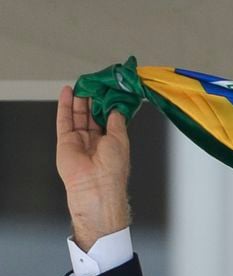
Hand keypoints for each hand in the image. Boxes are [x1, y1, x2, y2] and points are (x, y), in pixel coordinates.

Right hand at [56, 84, 130, 250]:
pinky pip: (64, 119)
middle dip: (93, 100)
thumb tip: (116, 109)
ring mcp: (80, 141)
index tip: (109, 91)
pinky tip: (67, 92)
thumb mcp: (121, 140)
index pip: (108, 120)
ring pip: (78, 115)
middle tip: (95, 84)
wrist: (95, 186)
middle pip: (92, 115)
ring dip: (79, 99)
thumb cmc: (112, 170)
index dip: (108, 105)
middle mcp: (96, 142)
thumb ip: (116, 122)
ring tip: (82, 84)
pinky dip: (65, 105)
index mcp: (112, 143)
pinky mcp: (65, 141)